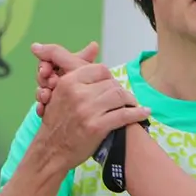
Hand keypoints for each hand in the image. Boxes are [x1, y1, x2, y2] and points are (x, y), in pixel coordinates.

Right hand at [31, 43, 148, 170]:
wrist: (51, 151)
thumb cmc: (57, 121)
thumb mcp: (58, 91)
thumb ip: (75, 68)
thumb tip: (94, 45)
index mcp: (68, 82)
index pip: (100, 69)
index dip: (109, 78)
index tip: (112, 86)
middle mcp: (77, 93)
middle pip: (111, 83)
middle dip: (120, 91)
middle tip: (124, 98)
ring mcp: (87, 110)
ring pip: (119, 96)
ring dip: (129, 101)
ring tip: (133, 105)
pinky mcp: (96, 127)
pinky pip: (124, 115)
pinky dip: (137, 113)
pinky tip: (144, 113)